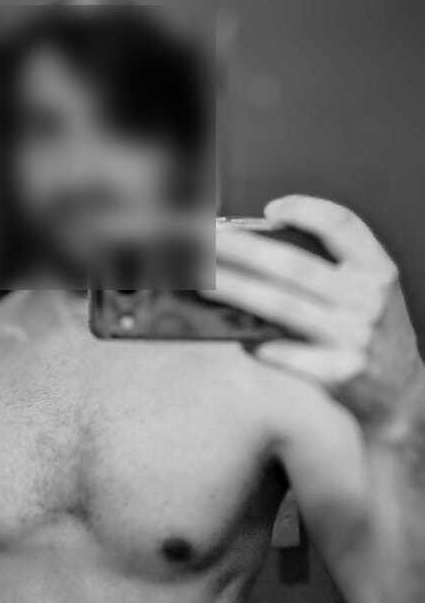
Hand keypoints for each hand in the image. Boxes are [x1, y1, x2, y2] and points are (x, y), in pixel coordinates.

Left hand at [203, 195, 423, 427]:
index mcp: (377, 270)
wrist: (403, 393)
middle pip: (291, 264)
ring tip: (200, 280)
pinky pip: (283, 353)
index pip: (342, 225)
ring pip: (278, 304)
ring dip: (232, 290)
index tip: (270, 209)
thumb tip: (256, 253)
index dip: (305, 210)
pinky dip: (255, 342)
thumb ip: (330, 269)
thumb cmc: (372, 333)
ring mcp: (353, 337)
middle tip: (203, 241)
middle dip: (241, 249)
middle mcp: (367, 299)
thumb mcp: (368, 292)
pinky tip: (232, 333)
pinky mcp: (337, 372)